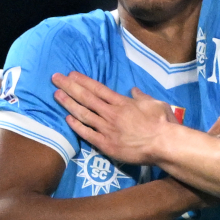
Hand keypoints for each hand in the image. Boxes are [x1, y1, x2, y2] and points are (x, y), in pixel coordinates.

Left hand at [52, 71, 170, 163]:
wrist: (163, 144)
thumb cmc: (162, 123)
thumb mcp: (155, 103)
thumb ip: (142, 96)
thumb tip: (134, 90)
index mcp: (122, 102)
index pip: (98, 88)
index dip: (83, 81)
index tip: (71, 75)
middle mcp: (111, 113)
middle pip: (86, 98)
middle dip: (69, 87)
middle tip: (56, 79)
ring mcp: (107, 129)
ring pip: (83, 114)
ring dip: (68, 103)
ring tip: (56, 95)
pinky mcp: (106, 145)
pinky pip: (87, 134)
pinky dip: (76, 126)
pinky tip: (67, 119)